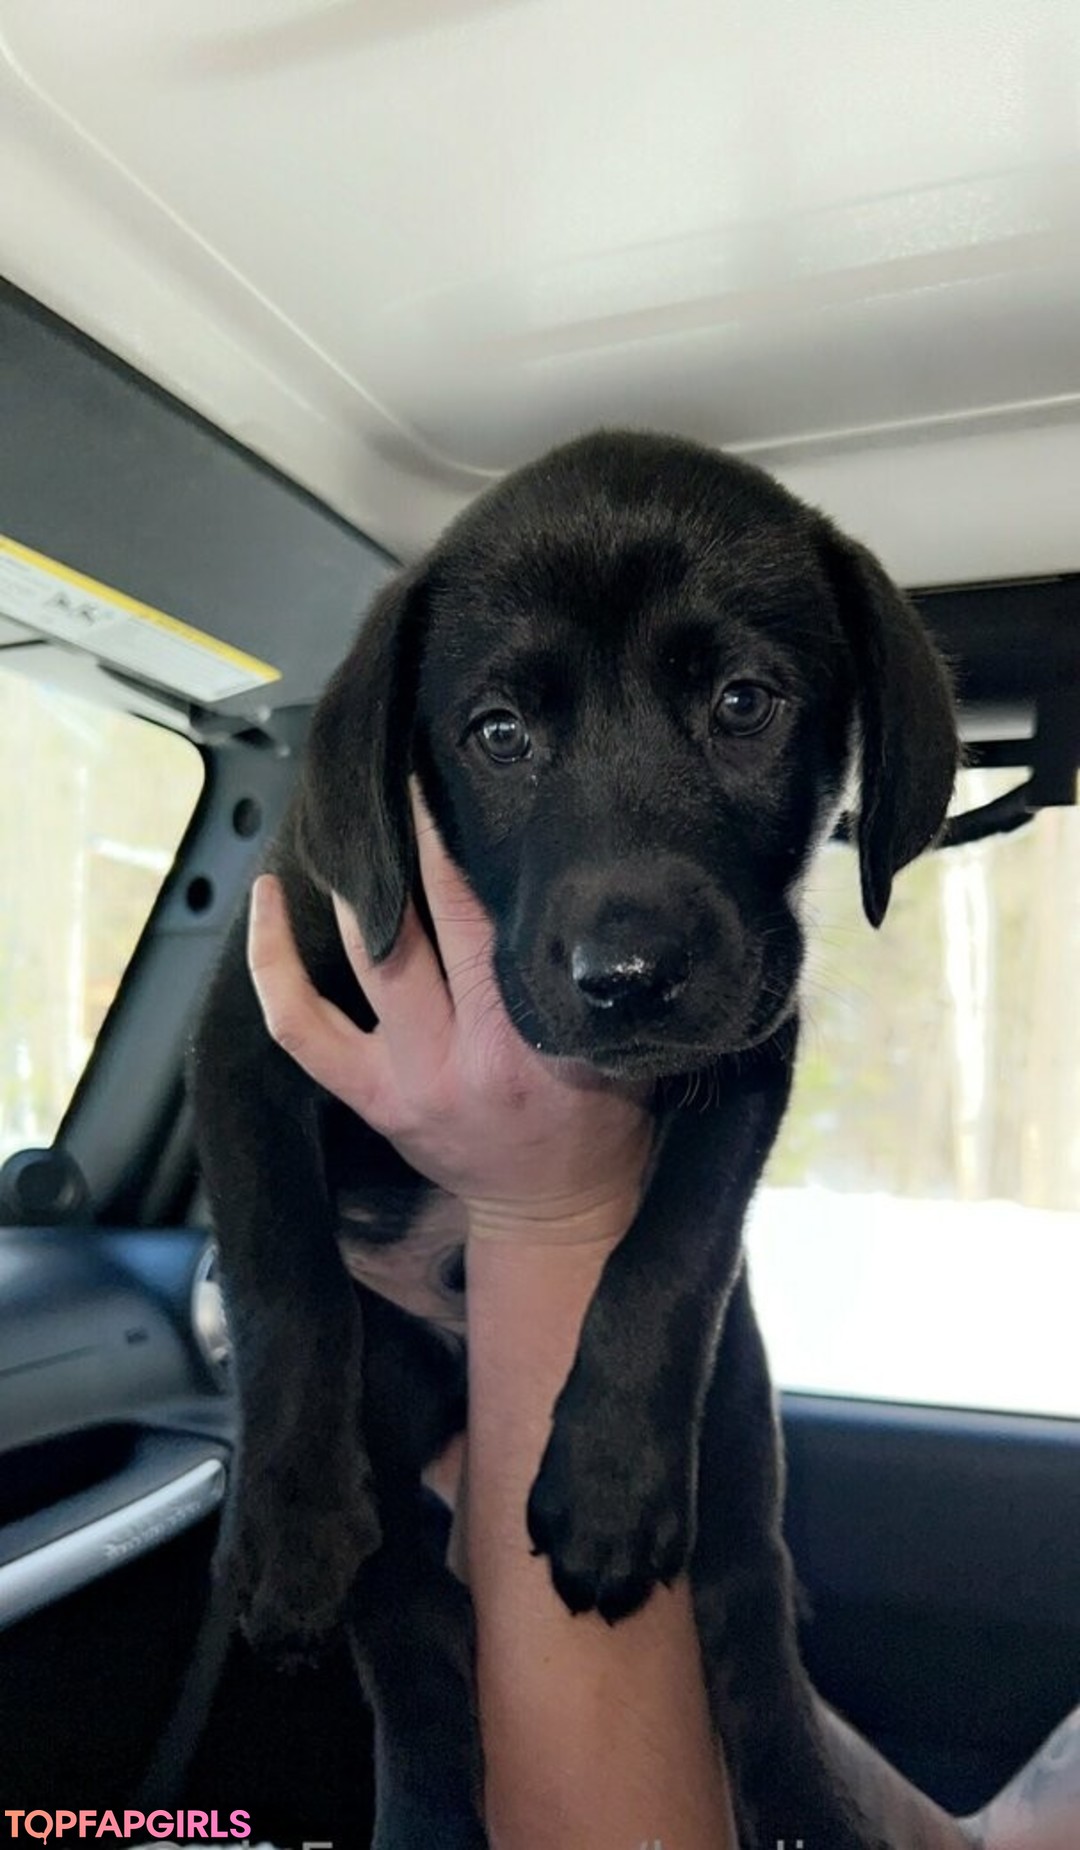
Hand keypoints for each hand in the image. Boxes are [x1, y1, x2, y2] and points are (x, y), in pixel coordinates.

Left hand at [248, 785, 651, 1241]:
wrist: (557, 1214)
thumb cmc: (601, 1123)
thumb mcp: (619, 1050)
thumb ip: (588, 984)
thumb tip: (576, 891)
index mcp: (530, 1041)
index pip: (484, 920)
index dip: (454, 845)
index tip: (442, 781)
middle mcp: (463, 1055)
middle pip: (420, 925)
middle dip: (407, 840)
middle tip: (395, 773)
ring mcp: (407, 1076)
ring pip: (363, 959)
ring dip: (349, 883)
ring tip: (343, 820)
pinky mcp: (370, 1096)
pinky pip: (300, 1026)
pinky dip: (273, 964)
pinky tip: (265, 902)